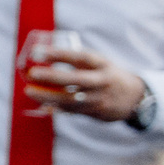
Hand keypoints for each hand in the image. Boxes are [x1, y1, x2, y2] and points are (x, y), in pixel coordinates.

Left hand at [20, 44, 146, 124]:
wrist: (134, 98)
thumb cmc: (107, 75)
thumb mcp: (99, 63)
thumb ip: (77, 61)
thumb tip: (43, 55)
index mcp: (103, 65)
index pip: (81, 57)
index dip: (60, 54)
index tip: (39, 52)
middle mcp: (102, 81)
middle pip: (76, 79)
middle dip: (52, 77)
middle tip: (32, 73)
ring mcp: (99, 99)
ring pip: (71, 99)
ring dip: (48, 96)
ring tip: (29, 91)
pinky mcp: (95, 113)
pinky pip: (72, 111)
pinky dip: (56, 108)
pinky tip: (41, 105)